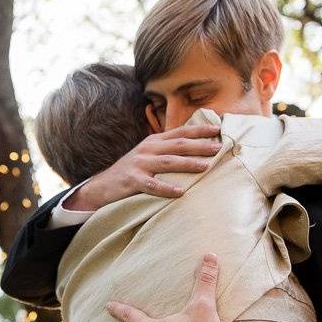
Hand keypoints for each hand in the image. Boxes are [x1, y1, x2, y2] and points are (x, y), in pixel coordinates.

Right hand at [63, 124, 220, 211]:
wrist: (103, 185)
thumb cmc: (132, 171)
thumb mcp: (148, 154)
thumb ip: (167, 150)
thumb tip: (196, 150)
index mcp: (154, 141)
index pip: (180, 132)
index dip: (199, 130)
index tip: (218, 129)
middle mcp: (147, 149)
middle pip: (177, 145)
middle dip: (199, 146)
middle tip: (218, 148)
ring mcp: (139, 164)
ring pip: (167, 162)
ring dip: (188, 163)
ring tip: (206, 166)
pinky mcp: (132, 180)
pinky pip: (152, 185)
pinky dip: (166, 188)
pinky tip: (180, 192)